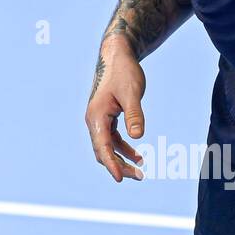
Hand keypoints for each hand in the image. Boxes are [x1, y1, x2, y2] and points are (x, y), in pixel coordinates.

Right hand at [85, 37, 145, 182]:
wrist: (117, 56)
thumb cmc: (124, 72)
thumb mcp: (133, 93)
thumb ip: (135, 114)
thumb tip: (138, 137)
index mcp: (97, 116)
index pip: (102, 146)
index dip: (111, 164)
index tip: (121, 178)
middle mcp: (94, 120)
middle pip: (103, 151)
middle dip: (118, 166)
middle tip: (139, 177)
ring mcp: (99, 120)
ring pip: (107, 147)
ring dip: (121, 160)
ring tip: (140, 171)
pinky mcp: (106, 117)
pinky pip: (112, 139)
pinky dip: (123, 149)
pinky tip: (137, 156)